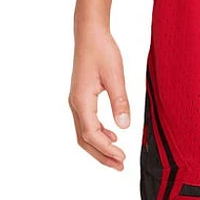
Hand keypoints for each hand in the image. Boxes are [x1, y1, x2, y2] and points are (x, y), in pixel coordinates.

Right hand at [68, 26, 129, 169]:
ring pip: (84, 133)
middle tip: (120, 165)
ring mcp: (76, 102)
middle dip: (102, 155)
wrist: (89, 34)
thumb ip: (120, 101)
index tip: (122, 157)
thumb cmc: (102, 51)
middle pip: (85, 139)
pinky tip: (113, 136)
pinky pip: (86, 123)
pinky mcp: (81, 99)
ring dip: (100, 147)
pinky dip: (98, 135)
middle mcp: (75, 104)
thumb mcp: (115, 76)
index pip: (92, 134)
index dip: (107, 149)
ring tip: (117, 157)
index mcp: (82, 100)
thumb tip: (124, 126)